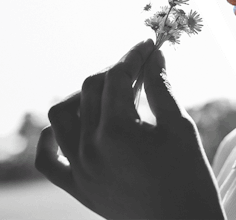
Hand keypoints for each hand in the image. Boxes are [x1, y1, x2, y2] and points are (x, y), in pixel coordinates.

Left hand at [35, 40, 225, 219]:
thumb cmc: (189, 179)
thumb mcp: (180, 127)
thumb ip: (161, 88)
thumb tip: (153, 57)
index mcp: (117, 131)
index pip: (117, 77)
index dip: (133, 56)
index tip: (148, 46)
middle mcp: (89, 149)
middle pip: (90, 89)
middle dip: (114, 71)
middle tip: (138, 68)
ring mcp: (79, 169)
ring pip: (60, 115)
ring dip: (81, 97)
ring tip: (108, 96)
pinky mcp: (77, 188)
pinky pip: (47, 158)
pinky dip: (51, 138)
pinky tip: (70, 127)